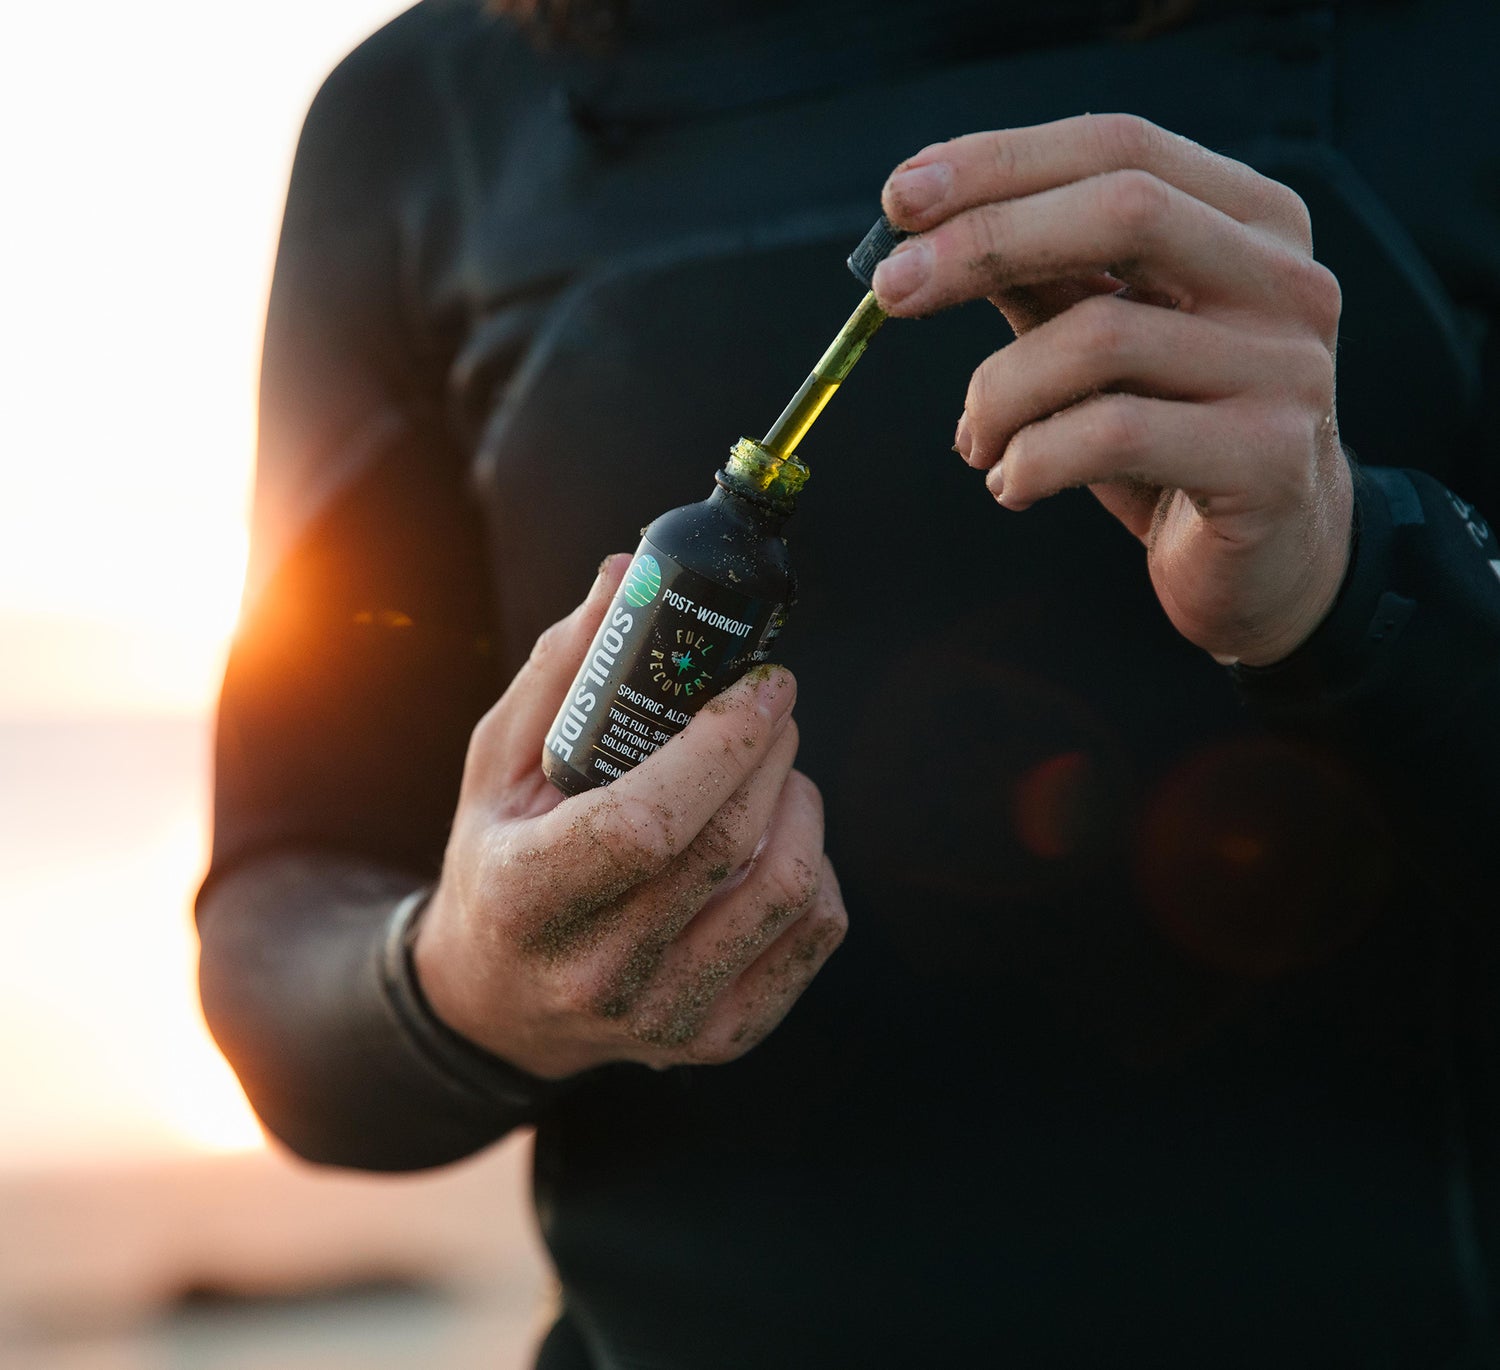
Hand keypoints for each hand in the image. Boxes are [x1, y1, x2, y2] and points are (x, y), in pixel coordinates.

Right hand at [413, 555, 845, 1079]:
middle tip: (771, 701)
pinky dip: (817, 869)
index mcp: (529, 898)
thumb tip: (627, 574)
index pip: (646, 826)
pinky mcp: (716, 1038)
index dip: (720, 746)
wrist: (498, 1002)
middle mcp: (599, 971)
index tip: (759, 684)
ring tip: (775, 768)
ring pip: (786, 891)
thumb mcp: (497, 766)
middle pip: (728, 846)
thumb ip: (560, 673)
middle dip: (771, 750)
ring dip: (800, 803)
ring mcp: (664, 1015)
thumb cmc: (500, 861)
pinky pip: (813, 937)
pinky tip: (780, 839)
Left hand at [874, 113, 1351, 666]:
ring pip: (1101, 337)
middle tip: (891, 292)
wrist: (1268, 560)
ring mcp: (1286, 369)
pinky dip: (1031, 460)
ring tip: (975, 441)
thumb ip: (1039, 280)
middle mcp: (1285, 280)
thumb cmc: (1168, 438)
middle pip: (1125, 210)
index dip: (1001, 162)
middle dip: (987, 241)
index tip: (900, 199)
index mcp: (1249, 221)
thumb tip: (921, 234)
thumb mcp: (1098, 345)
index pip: (1120, 146)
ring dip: (997, 394)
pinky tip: (1011, 485)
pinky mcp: (1268, 461)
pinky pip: (1112, 435)